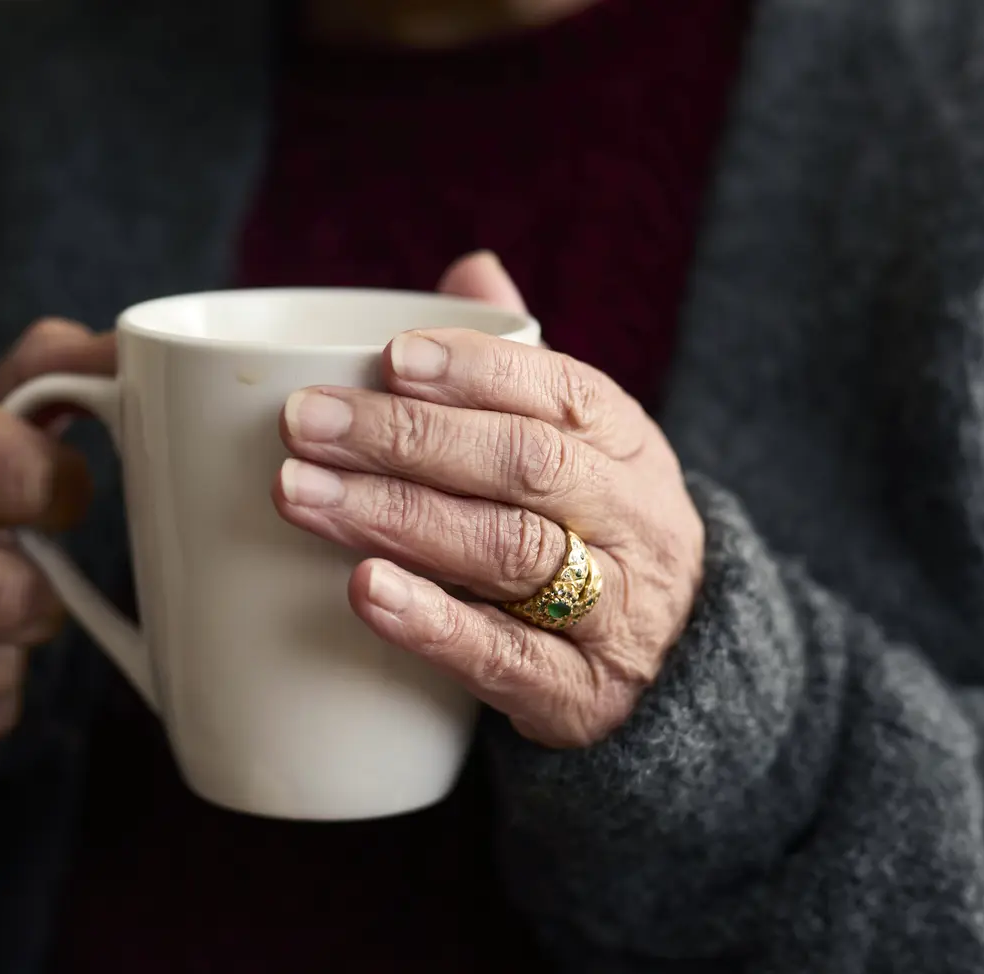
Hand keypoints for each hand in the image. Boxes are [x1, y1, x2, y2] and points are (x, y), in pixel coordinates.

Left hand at [273, 253, 704, 747]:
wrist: (681, 676)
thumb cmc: (592, 537)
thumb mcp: (579, 453)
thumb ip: (520, 368)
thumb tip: (472, 266)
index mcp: (629, 447)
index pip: (563, 391)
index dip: (475, 371)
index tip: (389, 356)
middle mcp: (635, 522)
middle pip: (524, 466)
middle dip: (406, 438)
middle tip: (303, 423)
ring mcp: (617, 613)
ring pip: (508, 552)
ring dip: (396, 517)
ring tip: (301, 495)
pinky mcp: (581, 697)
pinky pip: (506, 656)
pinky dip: (432, 622)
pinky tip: (366, 591)